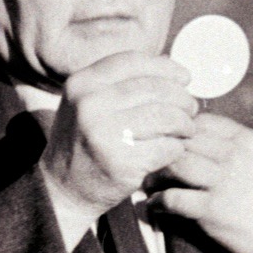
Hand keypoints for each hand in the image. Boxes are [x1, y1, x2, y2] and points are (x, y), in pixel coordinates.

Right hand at [40, 52, 197, 228]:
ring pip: (165, 117)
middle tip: (190, 108)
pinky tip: (174, 149)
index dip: (165, 67)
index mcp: (81, 83)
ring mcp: (104, 133)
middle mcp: (89, 104)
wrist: (63, 190)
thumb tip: (169, 64)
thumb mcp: (87, 103)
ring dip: (184, 123)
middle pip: (154, 88)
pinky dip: (177, 148)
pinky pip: (166, 147)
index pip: (134, 61)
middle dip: (181, 98)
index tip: (185, 78)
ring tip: (186, 129)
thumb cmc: (84, 142)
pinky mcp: (121, 162)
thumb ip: (119, 83)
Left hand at [148, 114, 252, 252]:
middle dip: (163, 149)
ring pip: (174, 164)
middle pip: (183, 140)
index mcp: (246, 140)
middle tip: (149, 160)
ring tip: (150, 181)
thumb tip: (191, 132)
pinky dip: (158, 201)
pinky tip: (156, 205)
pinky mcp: (214, 210)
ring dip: (156, 173)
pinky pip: (173, 198)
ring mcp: (224, 182)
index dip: (179, 131)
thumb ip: (231, 143)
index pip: (200, 121)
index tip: (167, 142)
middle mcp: (235, 156)